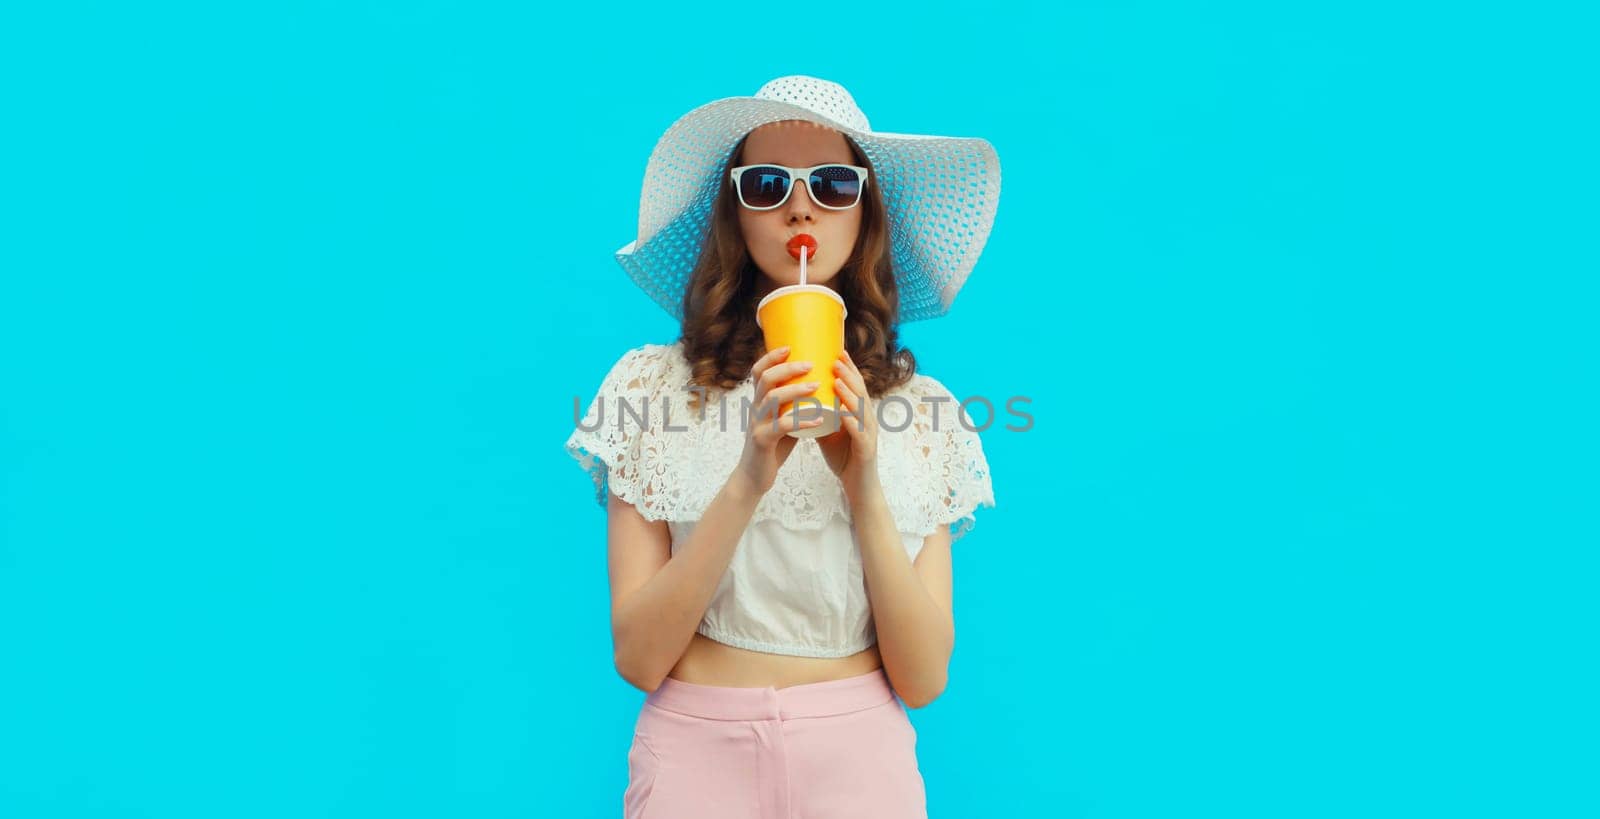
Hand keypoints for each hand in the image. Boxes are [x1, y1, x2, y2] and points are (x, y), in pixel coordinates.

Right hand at [732, 345, 829, 497]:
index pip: (758, 371)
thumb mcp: (780, 420)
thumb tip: (818, 387)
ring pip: (773, 399)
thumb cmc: (773, 447)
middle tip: (810, 364)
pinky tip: (818, 420)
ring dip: (795, 389)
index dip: (771, 356)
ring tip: (816, 386)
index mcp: (759, 402)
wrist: (754, 477)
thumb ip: (792, 406)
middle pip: (766, 379)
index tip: (790, 347)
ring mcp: (757, 424)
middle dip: (788, 368)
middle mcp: (755, 409)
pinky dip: (802, 421)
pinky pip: (782, 427)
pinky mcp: (763, 441)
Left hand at [817, 348, 879, 500]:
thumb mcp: (828, 431)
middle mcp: (867, 421)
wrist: (858, 487)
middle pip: (861, 392)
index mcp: (859, 414)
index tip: (836, 352)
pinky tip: (843, 413)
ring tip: (836, 380)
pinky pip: (860, 434)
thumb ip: (818, 415)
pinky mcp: (866, 451)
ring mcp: (869, 435)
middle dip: (849, 374)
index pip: (855, 387)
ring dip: (850, 393)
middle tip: (836, 359)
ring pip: (862, 410)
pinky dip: (851, 422)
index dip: (848, 369)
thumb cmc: (843, 457)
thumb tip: (798, 398)